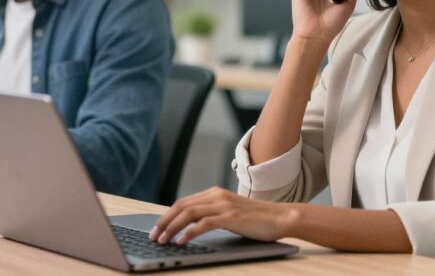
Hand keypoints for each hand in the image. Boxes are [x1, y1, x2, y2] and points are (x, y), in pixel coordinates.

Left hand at [149, 187, 295, 244]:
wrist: (280, 217)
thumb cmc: (256, 219)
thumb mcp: (230, 213)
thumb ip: (212, 215)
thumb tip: (191, 226)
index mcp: (214, 193)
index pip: (183, 202)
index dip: (167, 215)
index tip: (157, 228)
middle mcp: (217, 196)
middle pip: (182, 206)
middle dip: (164, 221)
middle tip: (153, 236)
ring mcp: (224, 205)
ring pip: (189, 214)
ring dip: (172, 227)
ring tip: (163, 240)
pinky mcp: (231, 217)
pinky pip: (204, 224)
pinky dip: (190, 232)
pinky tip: (182, 241)